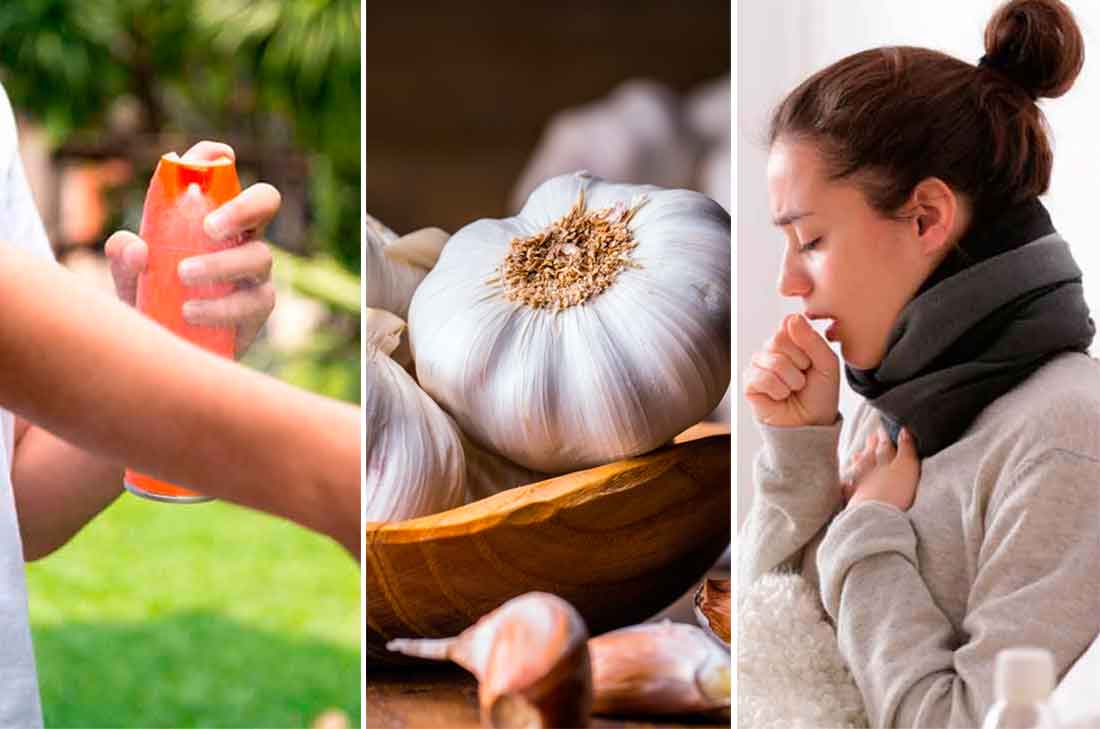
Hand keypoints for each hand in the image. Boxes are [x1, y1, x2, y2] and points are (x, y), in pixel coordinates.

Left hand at [104, 140, 279, 355]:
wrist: (169, 348)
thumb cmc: (151, 300)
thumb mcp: (129, 276)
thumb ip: (124, 256)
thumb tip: (136, 246)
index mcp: (211, 215)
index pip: (221, 176)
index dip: (218, 159)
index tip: (212, 157)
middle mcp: (241, 235)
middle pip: (266, 202)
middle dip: (243, 207)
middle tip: (210, 227)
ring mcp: (256, 271)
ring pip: (259, 255)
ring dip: (221, 264)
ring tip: (183, 276)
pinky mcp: (260, 306)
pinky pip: (254, 300)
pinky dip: (221, 306)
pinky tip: (191, 311)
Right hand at [743, 313, 839, 426]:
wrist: (811, 424)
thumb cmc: (819, 395)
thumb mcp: (827, 364)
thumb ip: (812, 340)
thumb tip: (790, 318)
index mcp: (790, 340)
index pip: (789, 324)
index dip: (805, 344)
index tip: (812, 361)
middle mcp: (771, 349)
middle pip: (778, 340)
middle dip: (799, 364)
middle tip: (803, 378)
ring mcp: (758, 365)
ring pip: (774, 362)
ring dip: (792, 381)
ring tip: (793, 390)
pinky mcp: (749, 383)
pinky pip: (762, 378)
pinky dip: (779, 391)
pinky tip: (781, 397)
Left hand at [841, 427, 919, 510]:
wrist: (874, 516)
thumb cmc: (894, 491)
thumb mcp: (907, 467)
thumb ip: (906, 449)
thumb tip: (905, 430)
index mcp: (885, 464)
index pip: (885, 448)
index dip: (885, 438)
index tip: (883, 428)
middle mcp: (871, 473)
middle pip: (871, 457)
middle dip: (872, 446)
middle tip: (871, 436)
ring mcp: (861, 487)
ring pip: (859, 471)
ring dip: (860, 462)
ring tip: (857, 454)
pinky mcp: (855, 503)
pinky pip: (849, 491)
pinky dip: (847, 485)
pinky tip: (844, 484)